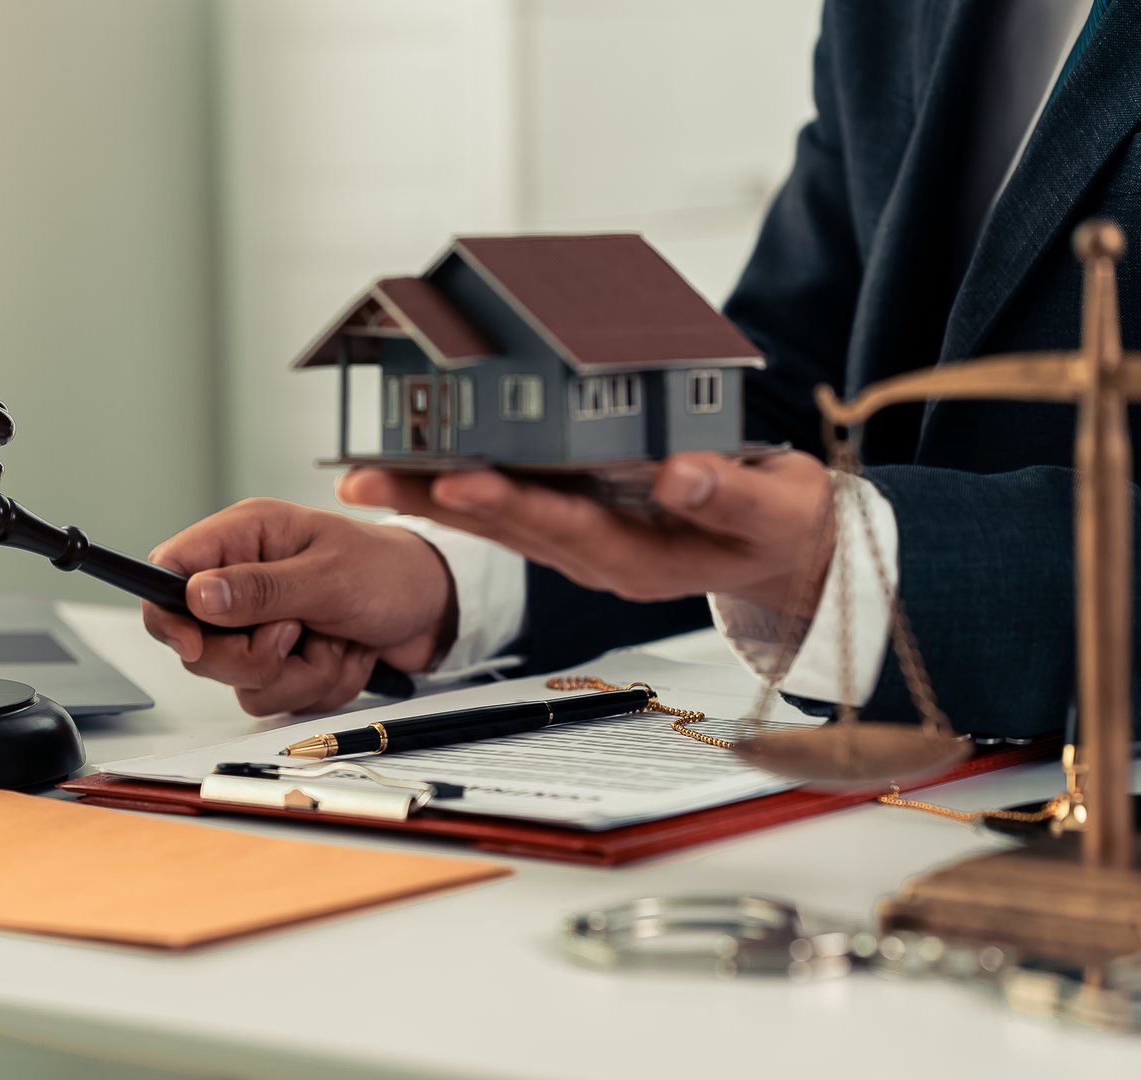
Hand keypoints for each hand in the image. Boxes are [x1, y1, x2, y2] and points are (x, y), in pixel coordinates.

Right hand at [143, 498, 453, 714]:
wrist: (435, 608)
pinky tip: (343, 654)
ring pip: (242, 680)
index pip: (169, 571)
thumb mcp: (328, 576)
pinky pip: (276, 696)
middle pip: (199, 645)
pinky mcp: (283, 659)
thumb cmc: (389, 571)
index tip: (194, 644)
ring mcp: (262, 625)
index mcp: (246, 538)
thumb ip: (260, 588)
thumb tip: (197, 594)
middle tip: (298, 632)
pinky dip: (318, 685)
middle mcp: (245, 580)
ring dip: (301, 672)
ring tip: (334, 639)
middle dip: (256, 656)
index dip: (168, 614)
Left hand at [337, 451, 833, 613]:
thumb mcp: (778, 510)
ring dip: (426, 496)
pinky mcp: (575, 523)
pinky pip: (508, 509)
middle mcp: (597, 556)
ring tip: (360, 475)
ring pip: (494, 521)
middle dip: (433, 501)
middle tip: (366, 478)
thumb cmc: (785, 526)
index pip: (566, 530)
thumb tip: (681, 472)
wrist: (790, 553)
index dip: (512, 505)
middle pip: (505, 530)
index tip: (459, 481)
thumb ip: (730, 494)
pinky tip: (412, 468)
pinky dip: (458, 486)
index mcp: (642, 559)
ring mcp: (581, 543)